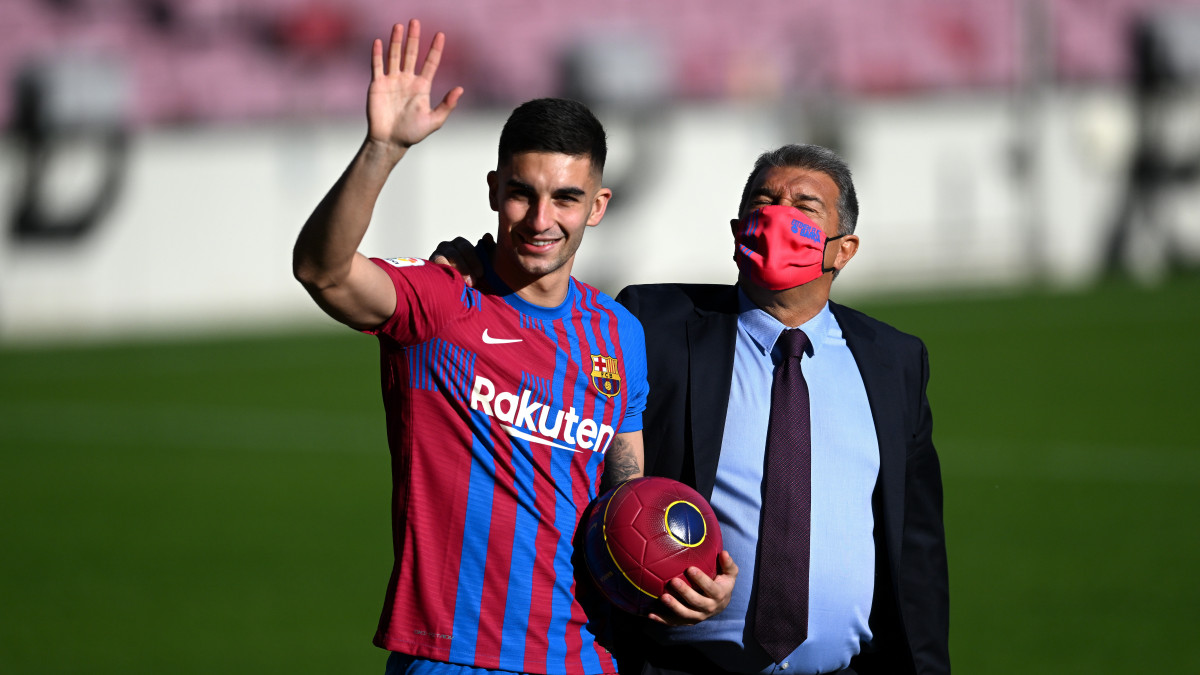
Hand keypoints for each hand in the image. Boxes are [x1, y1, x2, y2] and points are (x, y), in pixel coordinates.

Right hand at [367, 20, 462, 152]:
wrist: (390, 142)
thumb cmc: (412, 133)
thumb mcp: (434, 121)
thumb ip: (446, 105)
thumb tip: (460, 89)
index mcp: (422, 87)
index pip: (431, 63)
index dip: (436, 49)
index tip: (441, 35)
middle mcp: (407, 80)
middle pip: (411, 54)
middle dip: (414, 38)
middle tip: (415, 21)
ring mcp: (392, 81)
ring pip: (394, 56)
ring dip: (396, 41)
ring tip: (398, 26)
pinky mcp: (377, 85)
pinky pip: (377, 66)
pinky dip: (377, 54)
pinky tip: (379, 42)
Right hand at [430, 233, 492, 287]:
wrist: (465, 289)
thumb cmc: (478, 273)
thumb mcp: (487, 261)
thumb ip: (489, 249)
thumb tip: (487, 236)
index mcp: (459, 244)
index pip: (464, 247)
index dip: (473, 260)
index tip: (481, 274)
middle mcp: (446, 247)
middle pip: (453, 254)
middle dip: (463, 268)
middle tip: (473, 283)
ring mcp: (436, 257)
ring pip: (441, 261)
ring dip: (453, 273)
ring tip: (462, 285)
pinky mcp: (429, 268)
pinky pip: (433, 270)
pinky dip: (441, 276)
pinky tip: (450, 285)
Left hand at [648, 550, 738, 625]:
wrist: (720, 604)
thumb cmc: (723, 582)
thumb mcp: (729, 574)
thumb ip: (728, 564)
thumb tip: (724, 552)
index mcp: (719, 595)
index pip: (710, 588)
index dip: (701, 579)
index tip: (690, 568)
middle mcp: (709, 608)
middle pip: (696, 602)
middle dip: (685, 592)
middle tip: (673, 581)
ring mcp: (697, 616)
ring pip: (685, 614)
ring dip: (673, 606)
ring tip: (663, 597)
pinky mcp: (687, 621)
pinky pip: (674, 622)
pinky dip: (662, 620)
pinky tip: (650, 614)